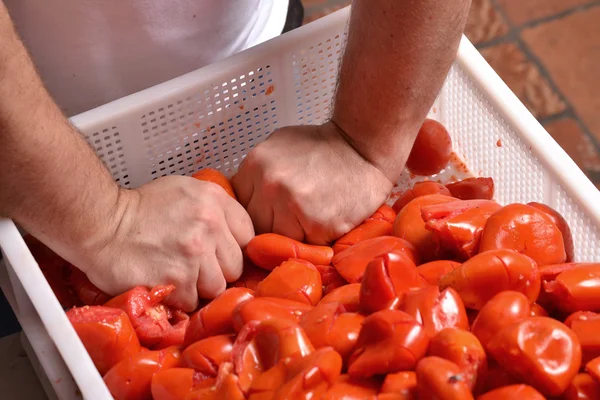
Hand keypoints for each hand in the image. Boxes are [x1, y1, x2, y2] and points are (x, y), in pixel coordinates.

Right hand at [79, 175, 253, 311]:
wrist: (99, 223)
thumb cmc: (139, 209)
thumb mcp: (184, 192)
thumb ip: (214, 210)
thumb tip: (234, 235)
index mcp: (214, 200)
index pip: (248, 235)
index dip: (233, 248)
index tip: (219, 253)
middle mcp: (210, 225)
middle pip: (235, 266)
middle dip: (217, 271)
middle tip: (193, 266)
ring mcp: (195, 254)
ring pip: (217, 288)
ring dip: (198, 289)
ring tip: (176, 275)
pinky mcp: (178, 280)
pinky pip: (192, 302)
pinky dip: (178, 299)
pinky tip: (163, 283)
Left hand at [232, 122, 392, 244]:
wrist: (363, 147)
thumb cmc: (322, 148)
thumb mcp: (278, 148)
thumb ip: (256, 174)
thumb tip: (238, 203)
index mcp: (255, 164)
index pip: (237, 208)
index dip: (253, 215)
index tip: (267, 216)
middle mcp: (269, 185)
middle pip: (254, 227)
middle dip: (269, 228)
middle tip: (289, 221)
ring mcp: (292, 206)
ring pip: (276, 241)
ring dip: (290, 238)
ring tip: (307, 222)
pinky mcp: (317, 225)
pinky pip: (303, 246)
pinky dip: (311, 241)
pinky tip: (323, 223)